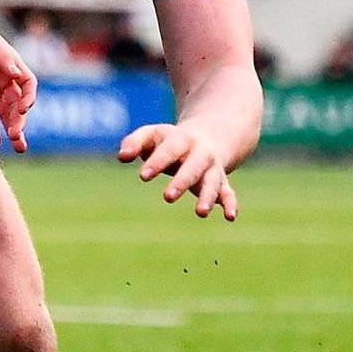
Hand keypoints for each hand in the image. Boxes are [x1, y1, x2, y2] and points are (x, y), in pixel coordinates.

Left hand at [0, 12, 35, 152]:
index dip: (29, 98)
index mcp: (11, 65)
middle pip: (17, 104)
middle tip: (16, 135)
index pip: (28, 85)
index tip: (23, 110)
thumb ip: (2, 55)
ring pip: (5, 113)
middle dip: (19, 120)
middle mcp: (3, 79)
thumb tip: (15, 74)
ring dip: (12, 128)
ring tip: (17, 145)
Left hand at [116, 121, 236, 218]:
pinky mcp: (222, 183)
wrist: (210, 135)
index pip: (170, 150)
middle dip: (182, 182)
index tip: (143, 176)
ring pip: (213, 182)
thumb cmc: (172, 140)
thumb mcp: (153, 134)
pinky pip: (228, 193)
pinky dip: (230, 204)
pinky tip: (230, 217)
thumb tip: (122, 157)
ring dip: (208, 197)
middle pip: (193, 167)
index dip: (157, 162)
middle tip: (167, 197)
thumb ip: (134, 142)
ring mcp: (213, 169)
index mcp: (183, 140)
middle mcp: (201, 154)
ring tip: (200, 213)